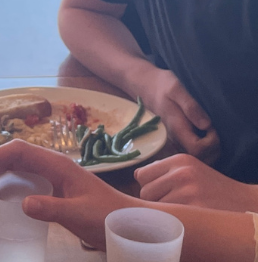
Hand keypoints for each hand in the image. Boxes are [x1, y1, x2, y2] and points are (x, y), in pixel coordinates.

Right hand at [0, 140, 132, 248]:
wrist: (131, 223)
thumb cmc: (109, 216)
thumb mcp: (79, 214)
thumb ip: (51, 208)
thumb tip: (23, 204)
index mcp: (57, 164)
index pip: (19, 151)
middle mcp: (52, 166)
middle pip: (14, 158)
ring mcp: (53, 177)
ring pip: (18, 170)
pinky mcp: (55, 190)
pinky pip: (26, 184)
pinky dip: (9, 191)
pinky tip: (2, 206)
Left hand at [135, 153, 257, 211]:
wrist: (244, 201)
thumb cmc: (213, 188)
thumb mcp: (190, 169)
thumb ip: (165, 171)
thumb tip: (137, 176)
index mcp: (178, 160)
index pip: (142, 174)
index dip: (147, 186)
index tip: (158, 194)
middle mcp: (181, 172)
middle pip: (145, 191)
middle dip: (153, 201)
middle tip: (169, 206)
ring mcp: (188, 191)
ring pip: (155, 206)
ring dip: (163, 213)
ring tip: (180, 211)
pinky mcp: (196, 209)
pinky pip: (169, 217)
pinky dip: (173, 220)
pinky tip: (185, 219)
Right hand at [136, 68, 219, 162]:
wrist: (145, 86)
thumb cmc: (162, 85)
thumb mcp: (177, 89)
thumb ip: (190, 106)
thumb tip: (206, 125)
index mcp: (177, 128)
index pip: (197, 150)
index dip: (211, 143)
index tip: (213, 129)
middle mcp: (174, 139)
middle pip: (197, 159)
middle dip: (213, 151)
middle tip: (216, 134)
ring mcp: (172, 141)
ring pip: (194, 159)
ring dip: (209, 153)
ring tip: (211, 136)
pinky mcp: (173, 140)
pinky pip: (189, 154)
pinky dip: (201, 152)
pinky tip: (204, 139)